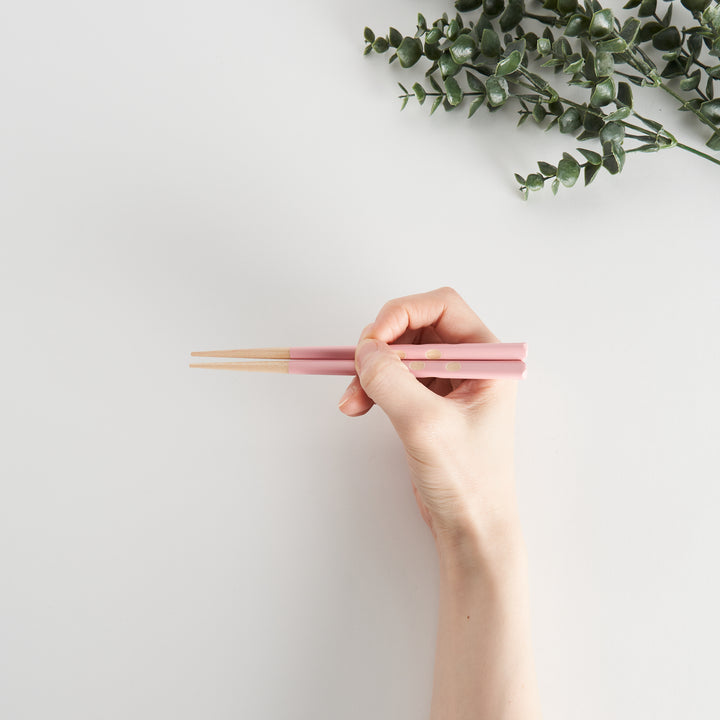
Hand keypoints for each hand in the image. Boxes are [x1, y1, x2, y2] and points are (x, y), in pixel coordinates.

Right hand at [338, 287, 519, 546]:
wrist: (469, 527)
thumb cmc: (466, 480)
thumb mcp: (425, 424)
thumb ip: (391, 381)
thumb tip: (364, 349)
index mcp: (487, 358)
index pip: (443, 306)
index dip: (402, 313)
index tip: (372, 338)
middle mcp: (469, 364)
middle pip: (416, 326)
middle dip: (382, 344)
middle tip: (359, 367)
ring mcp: (447, 383)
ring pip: (399, 352)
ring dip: (371, 368)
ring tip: (352, 399)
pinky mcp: (427, 402)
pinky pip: (394, 377)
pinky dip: (371, 386)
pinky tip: (355, 405)